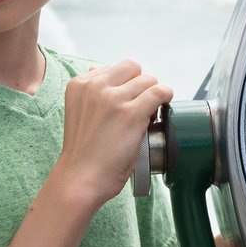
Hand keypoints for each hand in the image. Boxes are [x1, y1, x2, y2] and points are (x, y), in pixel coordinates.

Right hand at [52, 59, 172, 211]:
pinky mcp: (131, 113)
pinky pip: (159, 92)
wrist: (80, 179)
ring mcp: (113, 98)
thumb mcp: (79, 111)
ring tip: (149, 112)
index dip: (127, 83)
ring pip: (149, 80)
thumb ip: (91, 92)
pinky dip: (166, 96)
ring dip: (153, 94)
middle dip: (141, 84)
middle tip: (141, 105)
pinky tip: (164, 106)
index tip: (129, 99)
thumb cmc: (83, 152)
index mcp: (79, 84)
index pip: (116, 68)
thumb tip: (101, 70)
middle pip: (133, 68)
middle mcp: (95, 85)